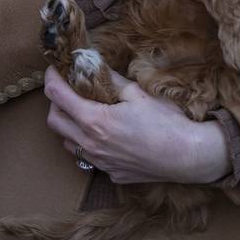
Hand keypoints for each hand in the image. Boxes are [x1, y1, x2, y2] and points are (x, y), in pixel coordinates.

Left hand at [44, 66, 230, 183]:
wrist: (187, 157)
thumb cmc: (165, 122)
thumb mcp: (137, 93)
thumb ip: (110, 80)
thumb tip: (94, 65)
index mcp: (95, 120)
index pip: (58, 96)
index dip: (52, 78)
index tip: (54, 68)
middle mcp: (91, 144)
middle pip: (54, 121)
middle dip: (54, 102)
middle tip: (67, 89)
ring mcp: (100, 162)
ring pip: (67, 143)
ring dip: (68, 124)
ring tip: (83, 111)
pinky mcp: (111, 173)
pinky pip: (87, 157)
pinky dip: (86, 142)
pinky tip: (103, 133)